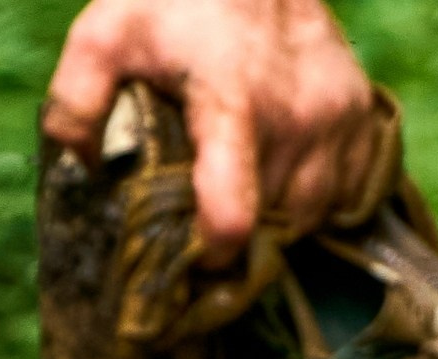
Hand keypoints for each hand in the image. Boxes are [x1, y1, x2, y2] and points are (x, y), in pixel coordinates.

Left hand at [43, 0, 380, 264]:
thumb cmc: (173, 2)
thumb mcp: (105, 36)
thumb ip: (75, 102)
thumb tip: (83, 171)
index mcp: (232, 105)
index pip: (235, 215)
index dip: (215, 251)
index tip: (197, 255)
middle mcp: (294, 118)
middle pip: (273, 224)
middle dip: (241, 231)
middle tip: (209, 211)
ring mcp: (335, 120)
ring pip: (311, 214)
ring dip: (280, 217)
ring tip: (247, 185)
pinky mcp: (362, 118)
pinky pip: (347, 192)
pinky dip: (317, 196)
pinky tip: (285, 169)